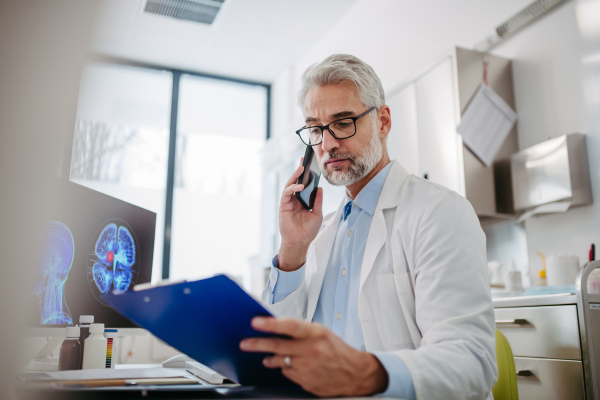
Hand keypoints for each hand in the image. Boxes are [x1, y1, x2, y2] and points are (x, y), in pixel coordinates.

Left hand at [239, 317, 387, 396]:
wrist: (355, 373)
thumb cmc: (337, 349)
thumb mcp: (322, 332)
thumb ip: (302, 330)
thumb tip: (277, 327)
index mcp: (316, 334)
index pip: (290, 326)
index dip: (271, 324)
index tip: (256, 322)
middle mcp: (311, 350)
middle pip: (278, 346)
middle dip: (257, 344)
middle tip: (245, 343)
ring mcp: (308, 368)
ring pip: (279, 362)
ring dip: (270, 358)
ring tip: (266, 356)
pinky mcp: (306, 381)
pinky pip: (287, 373)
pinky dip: (285, 368)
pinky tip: (291, 366)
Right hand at [278, 159, 322, 270]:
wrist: (299, 242)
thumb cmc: (308, 230)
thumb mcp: (317, 214)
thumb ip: (317, 201)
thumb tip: (319, 188)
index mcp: (303, 200)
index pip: (304, 185)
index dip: (307, 176)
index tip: (311, 166)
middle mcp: (295, 199)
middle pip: (296, 182)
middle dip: (299, 171)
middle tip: (304, 161)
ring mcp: (288, 201)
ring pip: (290, 185)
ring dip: (295, 176)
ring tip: (301, 168)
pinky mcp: (283, 205)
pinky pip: (286, 193)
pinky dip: (292, 188)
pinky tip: (299, 186)